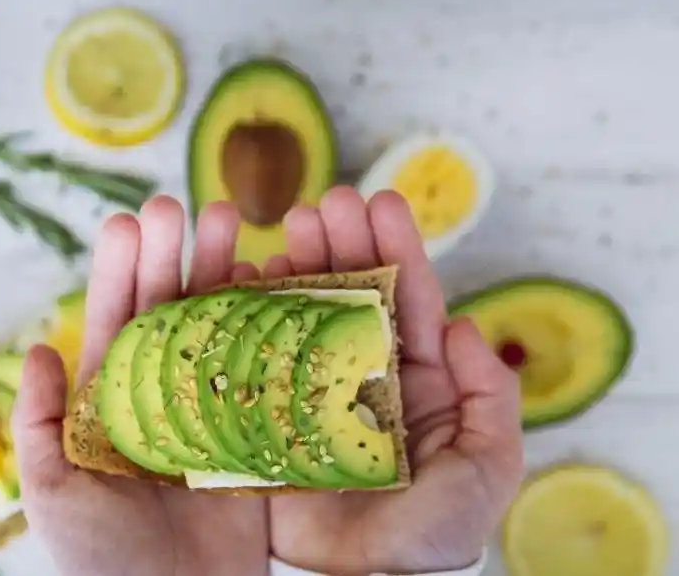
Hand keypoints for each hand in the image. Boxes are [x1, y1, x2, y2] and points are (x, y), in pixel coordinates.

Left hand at [11, 196, 269, 575]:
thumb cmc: (103, 562)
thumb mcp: (52, 494)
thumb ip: (37, 425)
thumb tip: (36, 350)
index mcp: (113, 402)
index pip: (114, 324)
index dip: (118, 273)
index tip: (126, 222)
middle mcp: (163, 394)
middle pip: (169, 312)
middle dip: (174, 257)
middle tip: (184, 206)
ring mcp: (213, 407)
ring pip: (219, 329)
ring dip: (226, 278)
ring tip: (238, 227)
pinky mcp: (256, 431)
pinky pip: (265, 370)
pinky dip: (273, 328)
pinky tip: (277, 285)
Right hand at [268, 186, 524, 574]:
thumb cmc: (432, 530)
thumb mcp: (487, 467)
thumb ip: (491, 399)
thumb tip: (465, 326)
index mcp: (414, 375)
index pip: (408, 299)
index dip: (395, 247)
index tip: (378, 201)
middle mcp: (362, 370)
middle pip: (352, 293)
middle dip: (340, 243)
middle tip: (320, 205)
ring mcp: (313, 386)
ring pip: (304, 314)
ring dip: (294, 269)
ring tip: (281, 234)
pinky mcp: (272, 410)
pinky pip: (258, 355)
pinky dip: (249, 317)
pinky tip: (241, 283)